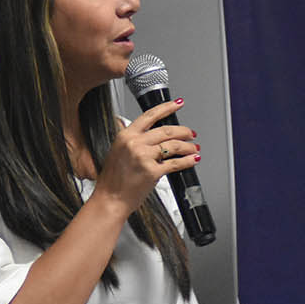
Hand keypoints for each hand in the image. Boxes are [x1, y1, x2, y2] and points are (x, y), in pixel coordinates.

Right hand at [93, 99, 199, 214]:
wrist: (110, 199)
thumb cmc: (113, 180)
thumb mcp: (117, 151)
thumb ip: (132, 139)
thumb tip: (153, 134)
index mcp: (125, 135)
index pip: (150, 115)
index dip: (167, 107)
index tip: (178, 104)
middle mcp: (134, 143)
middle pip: (166, 130)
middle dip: (183, 131)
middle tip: (191, 133)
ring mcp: (143, 157)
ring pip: (173, 145)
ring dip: (188, 146)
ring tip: (193, 148)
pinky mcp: (152, 171)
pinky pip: (175, 163)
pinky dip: (188, 161)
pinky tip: (193, 160)